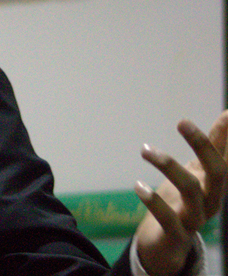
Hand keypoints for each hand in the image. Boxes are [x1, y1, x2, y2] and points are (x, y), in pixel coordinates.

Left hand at [134, 110, 227, 275]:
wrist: (169, 246)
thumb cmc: (185, 202)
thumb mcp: (198, 172)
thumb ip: (213, 146)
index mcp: (215, 183)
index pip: (225, 157)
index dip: (226, 136)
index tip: (227, 112)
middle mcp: (211, 200)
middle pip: (218, 172)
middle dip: (203, 145)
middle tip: (182, 122)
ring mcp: (196, 218)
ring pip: (191, 191)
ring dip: (168, 166)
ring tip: (145, 149)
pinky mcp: (176, 234)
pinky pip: (168, 219)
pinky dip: (154, 202)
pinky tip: (138, 186)